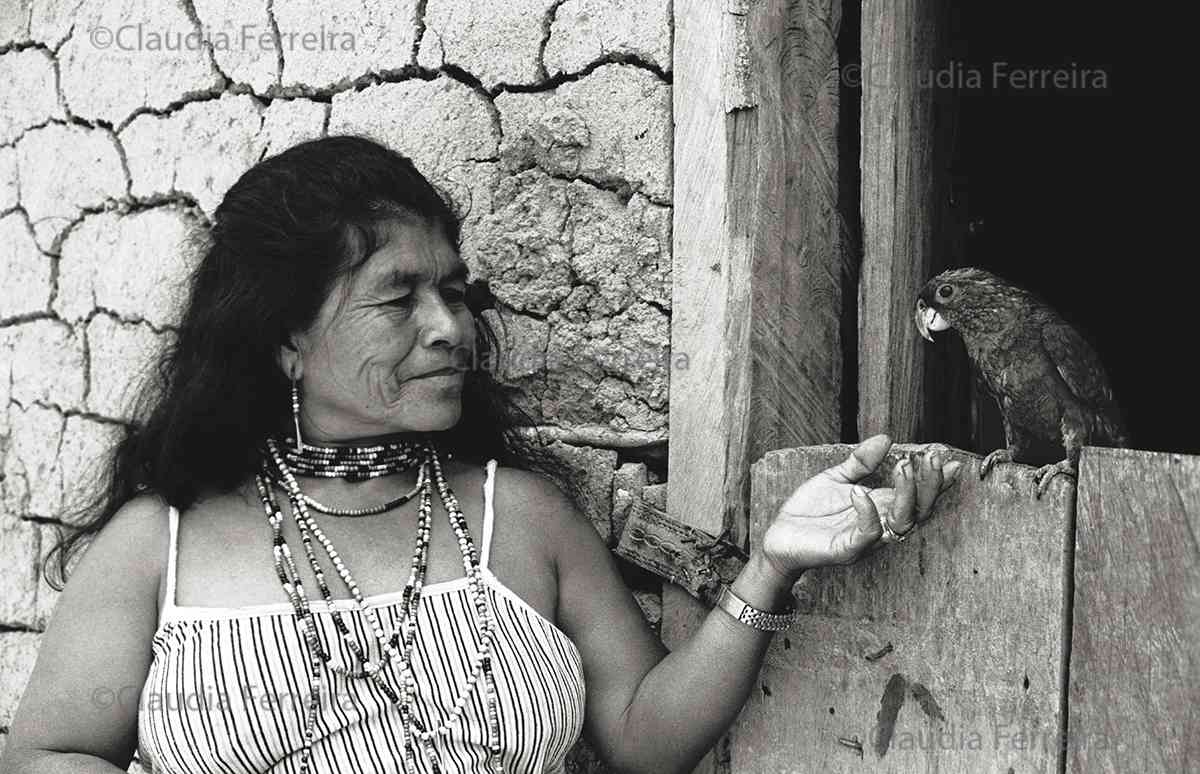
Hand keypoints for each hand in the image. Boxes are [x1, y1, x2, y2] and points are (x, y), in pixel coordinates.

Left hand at [759, 435, 961, 578]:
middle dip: (930, 483)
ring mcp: (866, 539)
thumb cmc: (810, 512)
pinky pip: (868, 534)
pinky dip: (868, 513)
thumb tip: (886, 438)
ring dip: (907, 494)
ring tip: (902, 466)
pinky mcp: (847, 549)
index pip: (918, 495)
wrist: (779, 537)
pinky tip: (860, 492)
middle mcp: (881, 523)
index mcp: (881, 506)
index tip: (947, 455)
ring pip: (902, 522)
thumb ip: (861, 461)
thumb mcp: (836, 478)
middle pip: (920, 509)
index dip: (936, 478)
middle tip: (930, 456)